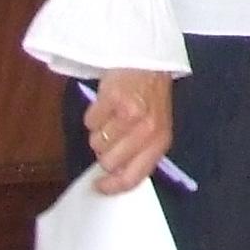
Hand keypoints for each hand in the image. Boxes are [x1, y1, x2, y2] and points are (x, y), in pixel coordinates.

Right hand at [85, 68, 174, 195]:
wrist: (147, 62)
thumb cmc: (149, 99)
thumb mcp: (154, 129)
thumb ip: (139, 153)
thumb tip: (114, 176)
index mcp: (160, 141)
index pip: (133, 177)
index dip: (112, 186)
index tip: (99, 187)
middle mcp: (147, 131)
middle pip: (108, 162)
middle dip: (104, 153)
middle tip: (112, 135)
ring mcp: (130, 115)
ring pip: (96, 143)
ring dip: (99, 132)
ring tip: (112, 116)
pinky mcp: (113, 99)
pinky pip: (89, 122)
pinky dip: (93, 115)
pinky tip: (107, 104)